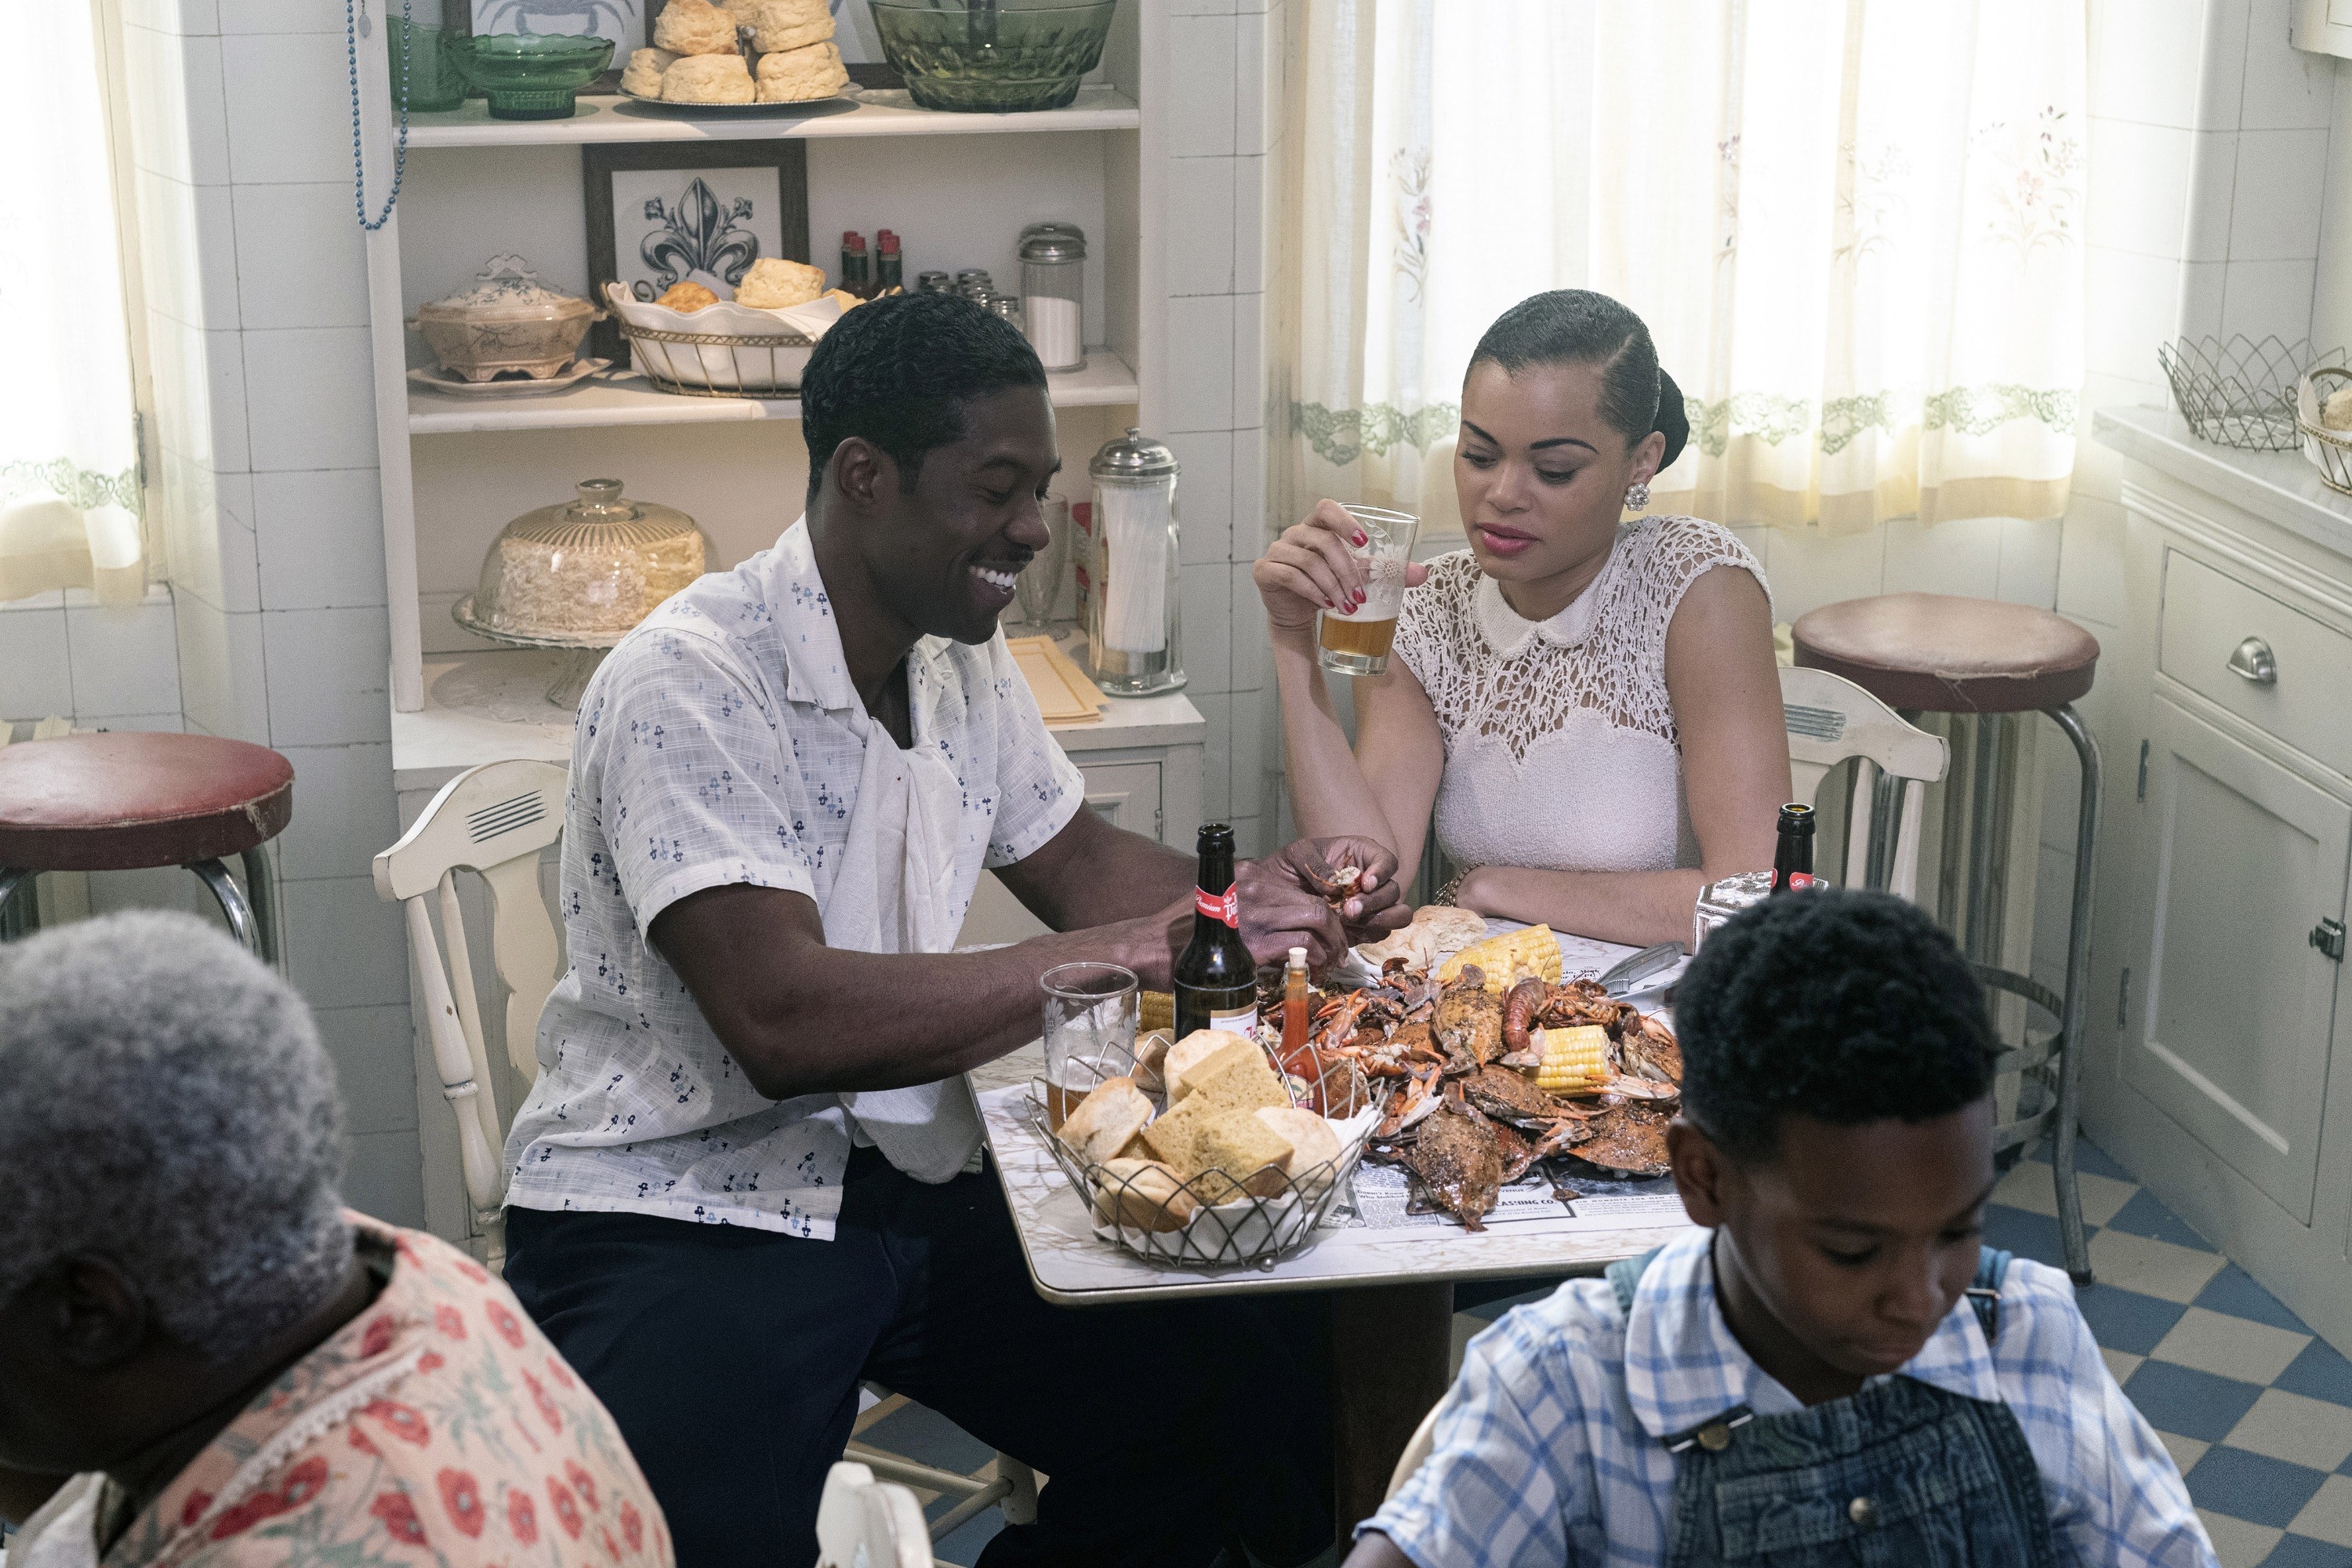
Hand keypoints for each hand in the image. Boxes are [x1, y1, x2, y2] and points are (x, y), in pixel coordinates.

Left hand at [1226, 837, 1409, 969]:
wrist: (1277, 892)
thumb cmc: (1292, 866)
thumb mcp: (1298, 854)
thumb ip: (1316, 863)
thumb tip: (1334, 884)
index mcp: (1362, 856)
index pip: (1387, 861)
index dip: (1382, 871)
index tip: (1366, 883)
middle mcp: (1373, 881)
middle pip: (1393, 891)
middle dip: (1374, 901)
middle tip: (1349, 909)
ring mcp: (1372, 905)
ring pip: (1397, 914)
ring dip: (1379, 919)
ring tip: (1349, 921)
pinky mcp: (1365, 926)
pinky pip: (1380, 932)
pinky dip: (1368, 933)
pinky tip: (1346, 931)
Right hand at [1253, 500, 1430, 641]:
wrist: (1297, 613)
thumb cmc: (1328, 586)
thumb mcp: (1358, 577)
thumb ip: (1384, 572)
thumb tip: (1421, 573)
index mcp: (1317, 527)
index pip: (1326, 508)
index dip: (1343, 520)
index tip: (1364, 542)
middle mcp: (1296, 534)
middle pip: (1323, 541)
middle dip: (1347, 570)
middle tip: (1361, 596)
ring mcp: (1278, 551)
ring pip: (1309, 561)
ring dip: (1333, 586)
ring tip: (1348, 607)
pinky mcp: (1265, 571)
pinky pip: (1290, 576)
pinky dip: (1312, 592)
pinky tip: (1326, 605)